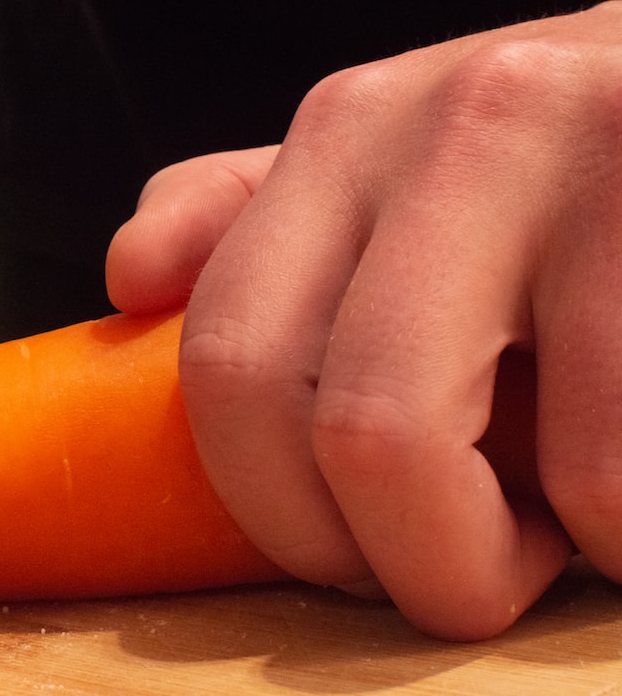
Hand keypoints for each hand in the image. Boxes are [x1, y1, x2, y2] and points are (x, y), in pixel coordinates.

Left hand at [107, 1, 621, 638]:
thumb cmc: (559, 159)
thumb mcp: (396, 157)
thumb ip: (256, 211)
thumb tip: (129, 274)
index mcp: (348, 130)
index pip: (233, 359)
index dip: (278, 511)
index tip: (345, 558)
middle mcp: (462, 126)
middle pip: (374, 435)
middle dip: (426, 565)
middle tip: (472, 577)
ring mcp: (605, 156)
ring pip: (568, 476)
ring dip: (582, 543)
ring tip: (595, 503)